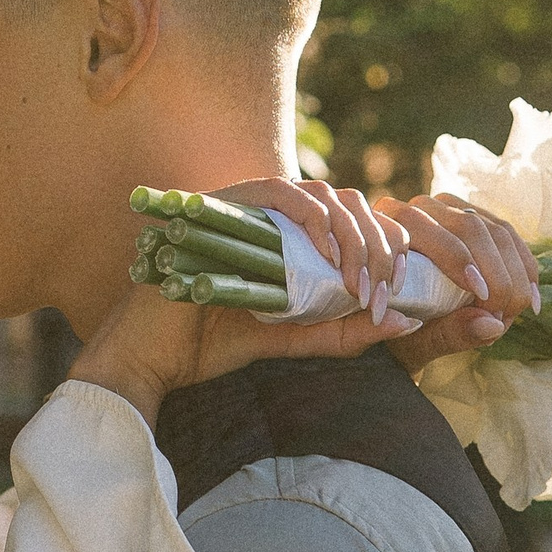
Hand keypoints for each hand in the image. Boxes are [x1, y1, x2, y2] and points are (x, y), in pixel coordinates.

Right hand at [71, 176, 419, 423]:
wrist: (147, 359)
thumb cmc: (205, 346)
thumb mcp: (288, 339)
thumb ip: (339, 332)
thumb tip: (404, 323)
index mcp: (283, 238)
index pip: (350, 219)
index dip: (382, 245)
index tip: (394, 291)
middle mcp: (266, 214)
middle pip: (343, 202)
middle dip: (375, 244)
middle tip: (382, 291)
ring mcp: (242, 206)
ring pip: (319, 194)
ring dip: (350, 234)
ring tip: (360, 281)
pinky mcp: (220, 207)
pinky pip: (276, 192)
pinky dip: (311, 216)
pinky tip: (329, 255)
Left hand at [371, 193, 540, 370]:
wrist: (406, 322)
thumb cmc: (400, 330)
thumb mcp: (416, 340)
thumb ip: (447, 333)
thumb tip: (491, 325)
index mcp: (387, 227)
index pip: (418, 225)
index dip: (454, 257)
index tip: (482, 295)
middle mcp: (419, 208)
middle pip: (468, 227)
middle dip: (494, 273)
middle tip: (501, 315)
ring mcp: (453, 209)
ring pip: (495, 230)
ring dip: (513, 274)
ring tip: (512, 314)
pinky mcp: (479, 218)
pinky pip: (510, 236)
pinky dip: (525, 268)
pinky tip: (530, 301)